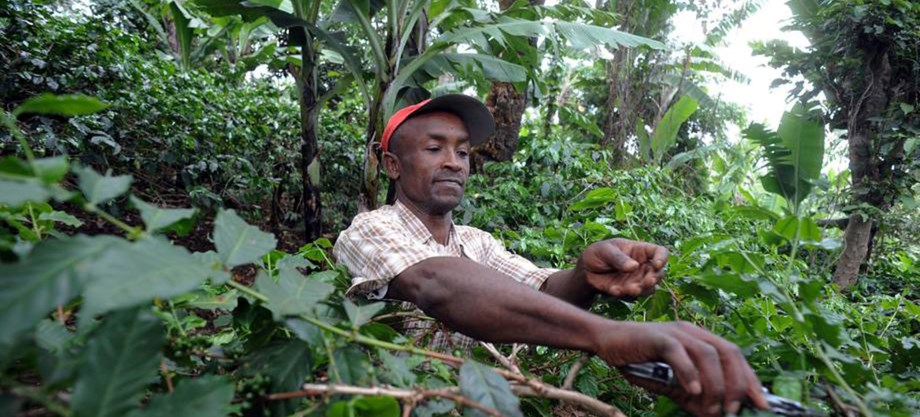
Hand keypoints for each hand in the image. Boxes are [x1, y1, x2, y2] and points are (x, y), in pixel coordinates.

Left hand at [576, 238, 667, 297]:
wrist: (586, 270)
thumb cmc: (598, 253)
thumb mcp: (605, 250)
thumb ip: (618, 258)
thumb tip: (634, 267)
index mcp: (640, 250)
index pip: (660, 252)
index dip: (662, 258)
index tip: (656, 264)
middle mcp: (643, 266)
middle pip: (659, 273)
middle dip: (654, 278)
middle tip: (647, 281)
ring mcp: (637, 280)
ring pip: (649, 288)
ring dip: (642, 289)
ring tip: (630, 288)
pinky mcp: (629, 291)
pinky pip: (633, 296)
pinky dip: (624, 294)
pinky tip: (614, 289)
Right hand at [594, 321, 768, 416]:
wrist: (606, 341)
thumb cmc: (638, 360)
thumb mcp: (670, 383)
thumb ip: (692, 395)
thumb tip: (714, 414)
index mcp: (700, 338)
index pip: (734, 356)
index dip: (750, 379)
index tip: (761, 403)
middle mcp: (692, 331)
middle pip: (728, 352)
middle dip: (737, 383)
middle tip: (732, 409)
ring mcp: (675, 332)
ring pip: (708, 354)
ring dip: (715, 384)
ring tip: (712, 406)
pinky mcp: (657, 336)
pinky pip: (679, 353)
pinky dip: (689, 373)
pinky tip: (692, 391)